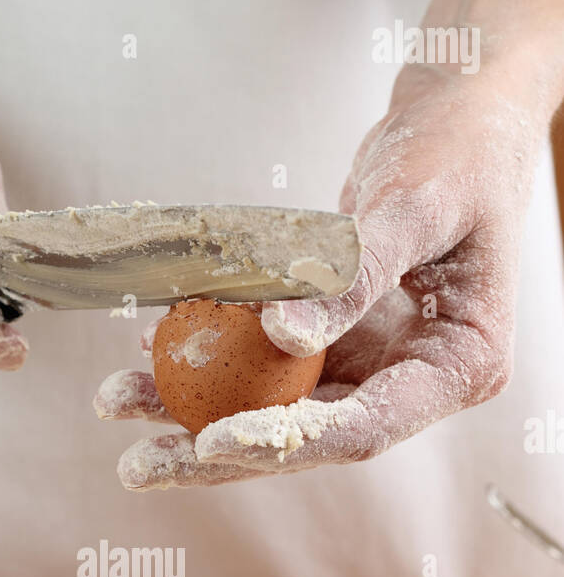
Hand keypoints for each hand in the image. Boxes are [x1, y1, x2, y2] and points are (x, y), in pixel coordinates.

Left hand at [95, 75, 542, 489]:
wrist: (462, 111)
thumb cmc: (460, 149)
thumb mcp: (415, 205)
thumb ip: (354, 274)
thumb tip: (280, 337)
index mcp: (457, 369)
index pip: (362, 429)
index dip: (281, 440)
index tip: (207, 439)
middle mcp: (412, 381)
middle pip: (304, 435)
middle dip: (212, 453)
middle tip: (135, 465)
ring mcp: (372, 363)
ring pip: (272, 404)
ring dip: (193, 407)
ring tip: (115, 400)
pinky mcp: (336, 338)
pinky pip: (263, 358)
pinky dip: (209, 352)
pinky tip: (147, 347)